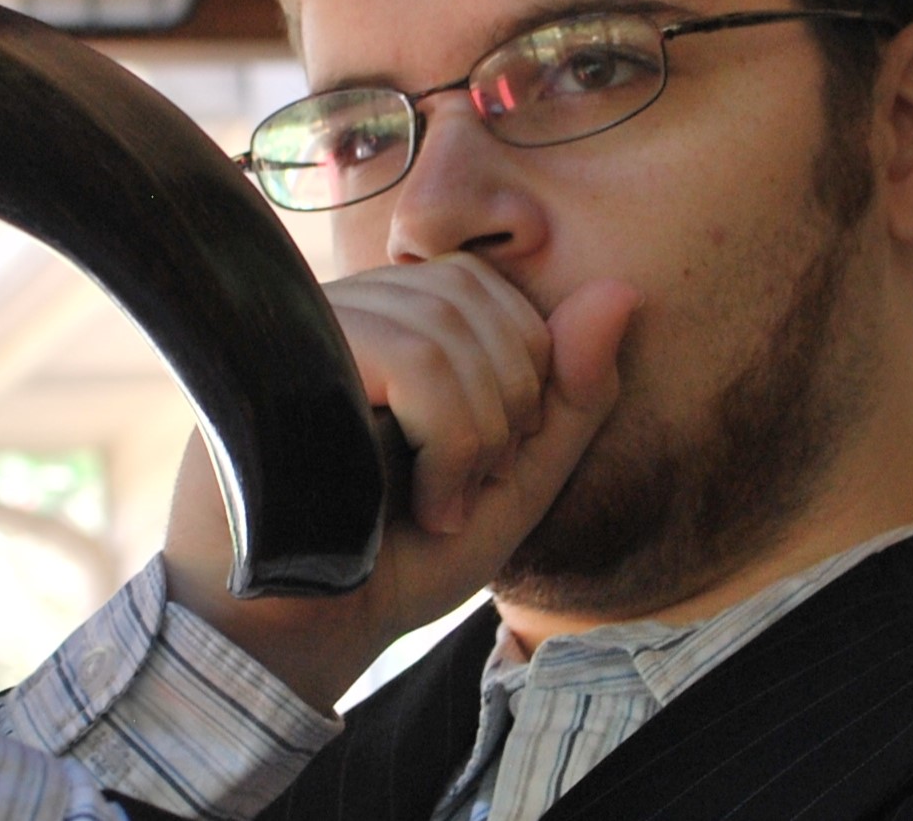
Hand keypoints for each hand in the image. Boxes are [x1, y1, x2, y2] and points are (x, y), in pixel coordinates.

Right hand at [161, 253, 638, 706]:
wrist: (307, 629)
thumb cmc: (399, 556)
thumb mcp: (517, 477)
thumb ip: (573, 394)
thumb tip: (622, 291)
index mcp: (380, 320)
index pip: (480, 283)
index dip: (517, 367)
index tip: (487, 463)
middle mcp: (335, 308)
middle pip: (470, 297)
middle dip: (505, 403)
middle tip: (469, 490)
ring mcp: (306, 330)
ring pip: (445, 330)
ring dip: (476, 436)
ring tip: (440, 506)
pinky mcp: (290, 363)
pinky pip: (415, 364)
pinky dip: (448, 444)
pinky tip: (422, 503)